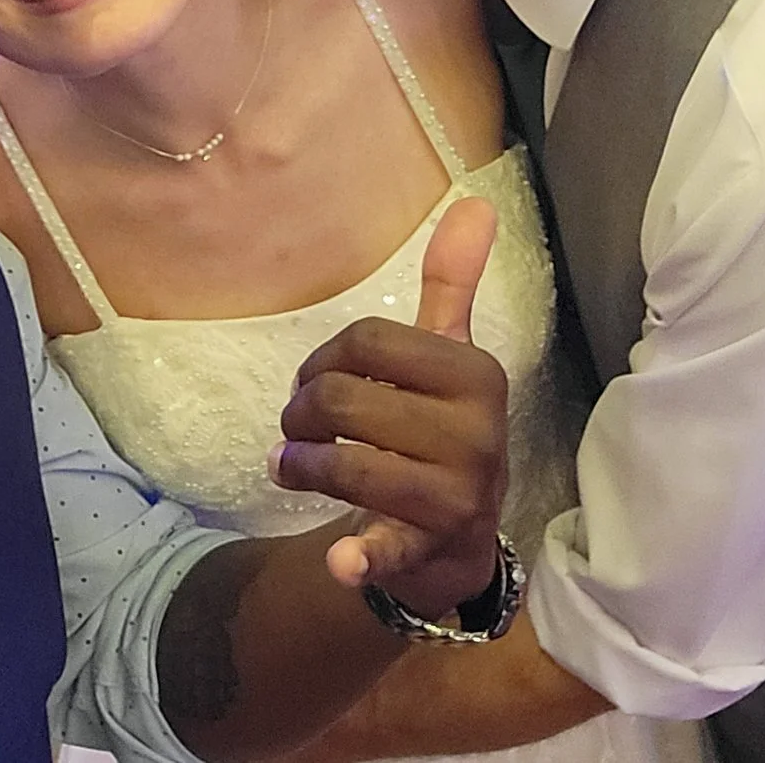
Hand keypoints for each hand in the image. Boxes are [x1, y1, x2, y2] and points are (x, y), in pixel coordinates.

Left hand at [272, 197, 508, 615]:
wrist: (460, 538)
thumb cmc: (441, 430)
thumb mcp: (451, 357)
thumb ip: (455, 284)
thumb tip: (472, 202)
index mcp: (475, 375)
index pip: (367, 341)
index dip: (323, 359)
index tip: (317, 380)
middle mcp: (475, 433)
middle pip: (342, 399)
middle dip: (300, 412)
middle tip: (296, 427)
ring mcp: (456, 494)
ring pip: (344, 461)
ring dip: (297, 463)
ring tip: (289, 464)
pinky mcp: (429, 547)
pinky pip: (388, 547)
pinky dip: (361, 557)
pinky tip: (341, 561)